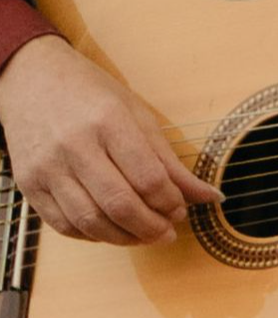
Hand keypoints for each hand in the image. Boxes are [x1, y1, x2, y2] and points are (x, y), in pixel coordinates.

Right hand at [0, 35, 221, 244]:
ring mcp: (47, 168)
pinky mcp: (28, 185)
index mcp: (110, 121)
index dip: (170, 201)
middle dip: (150, 227)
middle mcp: (76, 146)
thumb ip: (170, 159)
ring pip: (90, 220)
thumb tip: (209, 195)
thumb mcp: (138, 114)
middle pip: (119, 203)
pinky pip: (63, 225)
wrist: (33, 80)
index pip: (147, 176)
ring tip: (145, 236)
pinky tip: (112, 231)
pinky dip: (92, 236)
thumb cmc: (93, 94)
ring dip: (124, 237)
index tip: (183, 211)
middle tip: (169, 233)